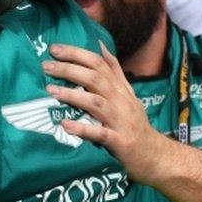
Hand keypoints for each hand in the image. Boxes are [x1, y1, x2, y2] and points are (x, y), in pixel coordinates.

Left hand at [42, 42, 171, 183]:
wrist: (155, 155)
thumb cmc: (135, 123)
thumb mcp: (128, 94)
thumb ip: (114, 71)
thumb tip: (100, 45)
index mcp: (120, 89)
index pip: (99, 63)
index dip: (77, 54)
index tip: (55, 48)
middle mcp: (121, 101)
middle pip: (95, 78)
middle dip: (69, 69)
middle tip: (46, 65)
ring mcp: (121, 121)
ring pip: (96, 102)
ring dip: (72, 95)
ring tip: (50, 90)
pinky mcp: (120, 142)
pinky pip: (100, 133)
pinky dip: (83, 129)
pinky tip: (65, 125)